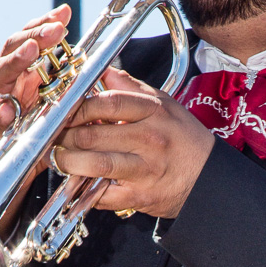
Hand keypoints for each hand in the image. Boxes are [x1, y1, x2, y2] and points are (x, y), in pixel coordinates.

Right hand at [0, 5, 71, 168]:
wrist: (2, 174)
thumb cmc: (29, 137)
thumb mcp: (52, 109)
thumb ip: (67, 91)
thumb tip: (94, 70)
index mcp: (19, 76)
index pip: (28, 42)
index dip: (43, 25)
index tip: (64, 12)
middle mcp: (2, 85)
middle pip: (12, 50)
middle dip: (34, 36)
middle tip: (56, 29)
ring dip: (16, 62)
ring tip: (32, 51)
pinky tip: (9, 110)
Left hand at [54, 67, 214, 217]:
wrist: (209, 178)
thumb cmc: (183, 138)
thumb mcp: (163, 103)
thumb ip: (130, 87)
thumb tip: (102, 70)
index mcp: (153, 111)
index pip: (105, 104)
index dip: (75, 107)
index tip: (63, 111)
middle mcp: (149, 138)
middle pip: (91, 135)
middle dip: (64, 136)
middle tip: (56, 137)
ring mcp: (144, 169)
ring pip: (93, 165)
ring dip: (69, 163)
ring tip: (63, 158)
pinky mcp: (140, 196)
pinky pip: (102, 194)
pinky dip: (85, 190)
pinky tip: (81, 182)